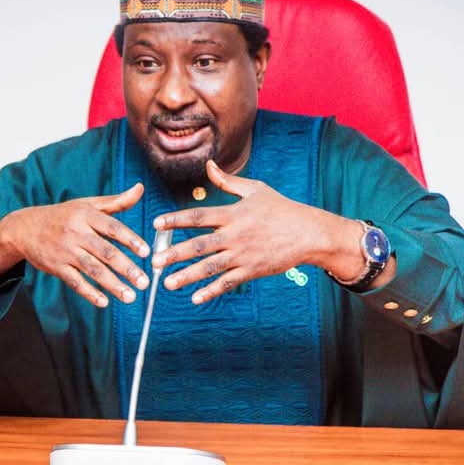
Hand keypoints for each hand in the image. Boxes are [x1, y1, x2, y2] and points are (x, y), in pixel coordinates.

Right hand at [0, 183, 149, 306]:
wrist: (24, 228)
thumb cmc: (63, 215)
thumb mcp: (87, 204)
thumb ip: (116, 201)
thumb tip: (140, 188)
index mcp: (86, 215)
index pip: (113, 228)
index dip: (130, 240)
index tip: (146, 252)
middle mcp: (76, 232)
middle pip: (105, 252)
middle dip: (126, 268)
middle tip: (145, 282)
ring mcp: (65, 251)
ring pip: (92, 269)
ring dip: (113, 285)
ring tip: (131, 297)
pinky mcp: (55, 266)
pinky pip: (75, 281)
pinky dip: (89, 293)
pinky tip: (104, 302)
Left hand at [151, 161, 361, 303]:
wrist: (308, 233)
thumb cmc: (281, 209)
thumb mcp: (255, 190)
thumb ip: (227, 181)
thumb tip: (208, 165)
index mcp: (233, 214)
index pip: (198, 216)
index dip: (176, 220)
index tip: (155, 224)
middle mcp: (235, 235)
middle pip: (199, 245)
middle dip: (175, 254)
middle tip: (155, 261)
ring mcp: (243, 255)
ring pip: (211, 267)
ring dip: (188, 276)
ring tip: (167, 284)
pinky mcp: (252, 270)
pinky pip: (228, 282)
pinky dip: (212, 291)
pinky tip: (196, 298)